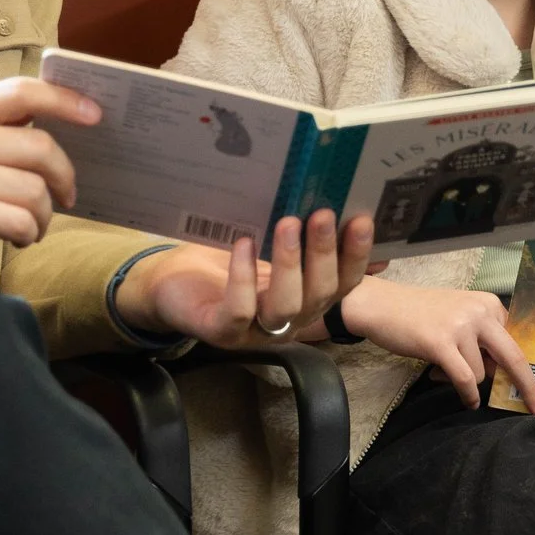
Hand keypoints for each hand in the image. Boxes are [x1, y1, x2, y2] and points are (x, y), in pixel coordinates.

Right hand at [0, 78, 98, 252]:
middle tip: (67, 194)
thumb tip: (55, 122)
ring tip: (32, 223)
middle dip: (64, 176)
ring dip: (44, 214)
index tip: (94, 115)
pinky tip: (18, 237)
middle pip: (42, 148)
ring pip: (36, 191)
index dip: (65, 100)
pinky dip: (29, 234)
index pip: (22, 92)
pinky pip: (22, 221)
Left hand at [121, 210, 373, 344]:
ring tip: (286, 224)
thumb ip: (306, 231)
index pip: (343, 283)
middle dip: (323, 253)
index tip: (361, 219)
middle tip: (321, 214)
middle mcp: (288, 319)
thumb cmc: (228, 257)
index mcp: (307, 299)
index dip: (356, 255)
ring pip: (285, 306)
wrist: (173, 281)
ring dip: (290, 264)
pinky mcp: (221, 331)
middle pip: (319, 294)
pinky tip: (243, 245)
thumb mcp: (269, 240)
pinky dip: (243, 278)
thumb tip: (349, 202)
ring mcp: (255, 330)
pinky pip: (239, 310)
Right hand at [338, 276, 534, 412]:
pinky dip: (468, 395)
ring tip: (444, 370)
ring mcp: (460, 326)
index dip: (524, 367)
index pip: (516, 341)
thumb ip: (482, 336)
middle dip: (528, 386)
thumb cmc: (420, 314)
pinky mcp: (440, 343)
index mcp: (488, 303)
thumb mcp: (459, 316)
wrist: (381, 305)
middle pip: (514, 357)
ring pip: (481, 373)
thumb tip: (503, 372)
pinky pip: (465, 379)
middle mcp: (479, 311)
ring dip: (468, 381)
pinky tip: (467, 402)